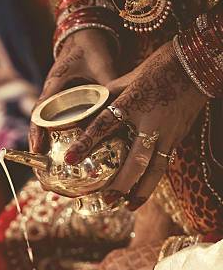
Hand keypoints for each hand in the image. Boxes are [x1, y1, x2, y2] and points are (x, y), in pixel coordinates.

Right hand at [30, 29, 117, 152]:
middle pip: (38, 121)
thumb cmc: (91, 47)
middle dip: (37, 143)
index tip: (38, 148)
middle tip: (41, 164)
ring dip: (45, 141)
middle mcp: (51, 92)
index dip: (37, 130)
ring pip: (45, 123)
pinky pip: (55, 120)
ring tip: (49, 164)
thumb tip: (117, 105)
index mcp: (55, 83)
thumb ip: (108, 83)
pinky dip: (56, 135)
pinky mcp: (62, 101)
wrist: (85, 35)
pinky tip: (64, 151)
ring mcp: (55, 97)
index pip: (41, 110)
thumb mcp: (101, 63)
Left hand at [64, 41, 207, 207]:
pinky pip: (164, 164)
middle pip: (135, 160)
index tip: (70, 160)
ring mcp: (167, 132)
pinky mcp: (178, 137)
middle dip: (121, 183)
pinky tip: (143, 193)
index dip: (86, 143)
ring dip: (141, 191)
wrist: (199, 64)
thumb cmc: (162, 65)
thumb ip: (110, 94)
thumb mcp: (130, 76)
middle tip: (106, 198)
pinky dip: (153, 180)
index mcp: (133, 102)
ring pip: (155, 169)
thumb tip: (89, 106)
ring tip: (128, 206)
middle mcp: (150, 122)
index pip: (104, 125)